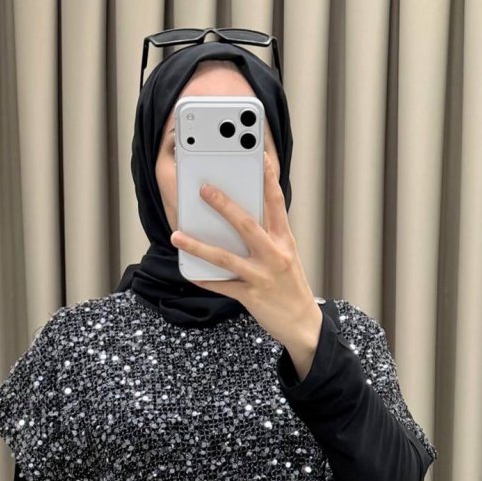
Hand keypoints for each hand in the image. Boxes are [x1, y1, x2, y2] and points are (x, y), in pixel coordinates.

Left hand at [170, 150, 322, 357]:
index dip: (269, 178)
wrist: (303, 325)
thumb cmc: (291, 288)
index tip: (260, 156)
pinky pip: (223, 285)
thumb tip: (239, 220)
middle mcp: (275, 255)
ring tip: (178, 235)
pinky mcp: (251, 297)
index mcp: (285, 241)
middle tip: (204, 189)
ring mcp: (262, 276)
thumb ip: (268, 237)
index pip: (276, 203)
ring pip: (226, 257)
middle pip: (247, 224)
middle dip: (224, 205)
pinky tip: (190, 273)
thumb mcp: (286, 257)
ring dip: (199, 246)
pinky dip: (205, 279)